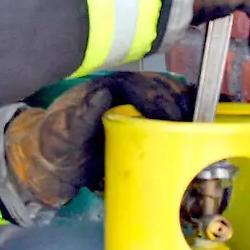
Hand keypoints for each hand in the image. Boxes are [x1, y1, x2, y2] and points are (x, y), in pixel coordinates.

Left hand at [4, 72, 197, 207]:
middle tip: (195, 119)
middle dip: (177, 100)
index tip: (172, 115)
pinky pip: (161, 117)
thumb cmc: (53, 144)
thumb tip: (102, 93)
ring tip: (202, 121)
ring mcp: (129, 111)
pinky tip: (194, 129)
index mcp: (104, 90)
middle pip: (156, 88)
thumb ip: (81, 114)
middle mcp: (120, 96)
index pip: (138, 85)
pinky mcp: (134, 128)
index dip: (157, 96)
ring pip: (163, 99)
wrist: (47, 164)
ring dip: (184, 106)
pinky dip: (180, 119)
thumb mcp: (63, 131)